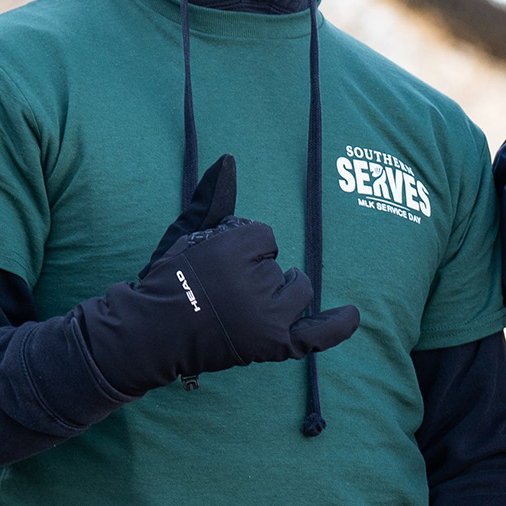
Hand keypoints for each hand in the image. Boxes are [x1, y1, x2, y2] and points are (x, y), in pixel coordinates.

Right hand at [76, 154, 359, 394]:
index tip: (215, 265)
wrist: (151, 335)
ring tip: (245, 303)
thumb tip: (229, 159)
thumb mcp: (188, 234)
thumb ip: (213, 198)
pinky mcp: (272, 346)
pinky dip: (337, 326)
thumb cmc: (169, 280)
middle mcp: (253, 285)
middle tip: (220, 291)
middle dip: (255, 272)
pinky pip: (317, 335)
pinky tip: (354, 314)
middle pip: (280, 263)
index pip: (265, 236)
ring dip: (281, 291)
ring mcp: (266, 319)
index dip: (241, 247)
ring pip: (299, 289)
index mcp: (231, 252)